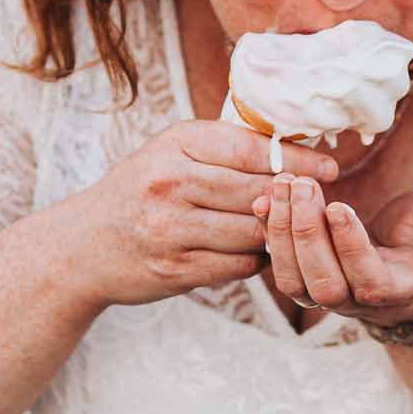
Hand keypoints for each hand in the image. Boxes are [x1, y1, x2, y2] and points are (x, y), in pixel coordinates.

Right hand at [59, 121, 337, 309]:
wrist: (84, 245)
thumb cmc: (139, 192)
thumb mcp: (168, 154)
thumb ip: (221, 150)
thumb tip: (293, 152)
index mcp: (173, 145)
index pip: (251, 149)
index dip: (296, 160)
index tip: (328, 169)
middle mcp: (170, 183)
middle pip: (257, 192)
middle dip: (293, 199)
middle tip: (319, 203)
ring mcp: (170, 229)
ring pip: (252, 232)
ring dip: (276, 234)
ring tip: (288, 229)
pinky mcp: (175, 269)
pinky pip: (238, 265)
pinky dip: (254, 260)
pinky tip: (255, 252)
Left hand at [253, 182, 412, 326]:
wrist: (406, 262)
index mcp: (399, 289)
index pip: (369, 280)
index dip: (351, 247)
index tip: (339, 206)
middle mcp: (359, 302)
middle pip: (324, 284)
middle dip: (308, 233)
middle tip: (301, 186)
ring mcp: (328, 296)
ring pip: (294, 281)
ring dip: (282, 232)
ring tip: (282, 186)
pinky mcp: (304, 280)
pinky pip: (278, 267)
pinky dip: (266, 234)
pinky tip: (262, 200)